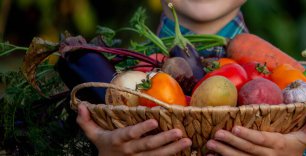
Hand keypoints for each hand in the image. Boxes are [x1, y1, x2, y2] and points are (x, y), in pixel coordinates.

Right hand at [76, 103, 191, 155]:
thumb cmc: (104, 146)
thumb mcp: (93, 134)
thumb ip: (86, 121)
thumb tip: (81, 104)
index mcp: (118, 141)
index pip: (130, 134)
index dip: (141, 129)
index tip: (153, 121)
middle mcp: (130, 151)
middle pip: (148, 146)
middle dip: (164, 139)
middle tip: (179, 132)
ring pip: (158, 155)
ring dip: (173, 148)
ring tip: (187, 141)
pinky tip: (185, 151)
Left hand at [206, 109, 305, 155]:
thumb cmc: (294, 149)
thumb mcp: (305, 138)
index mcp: (277, 145)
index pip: (260, 140)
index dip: (247, 135)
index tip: (235, 129)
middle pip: (246, 150)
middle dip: (230, 143)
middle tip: (216, 135)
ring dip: (223, 152)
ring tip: (209, 145)